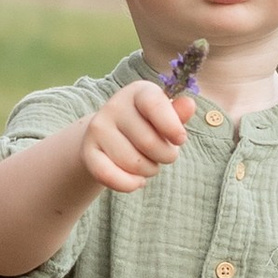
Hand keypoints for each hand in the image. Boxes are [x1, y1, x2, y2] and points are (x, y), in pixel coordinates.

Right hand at [77, 77, 196, 195]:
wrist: (110, 136)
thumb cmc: (148, 126)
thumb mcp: (165, 117)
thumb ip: (178, 114)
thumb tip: (189, 105)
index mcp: (138, 92)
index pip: (154, 104)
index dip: (171, 125)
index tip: (181, 139)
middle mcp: (115, 105)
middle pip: (149, 142)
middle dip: (166, 156)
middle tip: (164, 154)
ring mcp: (98, 128)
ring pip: (133, 163)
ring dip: (149, 170)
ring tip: (148, 163)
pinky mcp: (88, 151)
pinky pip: (109, 175)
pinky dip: (129, 184)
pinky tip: (137, 181)